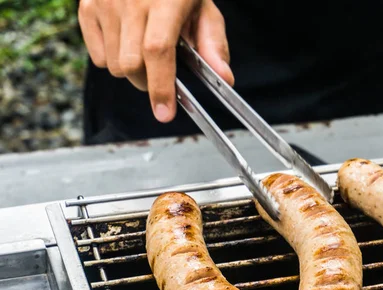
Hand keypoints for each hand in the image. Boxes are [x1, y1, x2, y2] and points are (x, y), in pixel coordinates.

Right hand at [78, 0, 233, 122]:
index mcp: (165, 1)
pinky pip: (96, 57)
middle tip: (161, 76)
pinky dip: (112, 60)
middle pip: (131, 66)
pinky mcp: (87, 6)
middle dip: (148, 83)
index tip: (165, 113)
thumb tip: (224, 79)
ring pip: (112, 66)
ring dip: (132, 71)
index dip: (161, 86)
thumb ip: (214, 44)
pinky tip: (126, 42)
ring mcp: (104, 2)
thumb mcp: (203, 9)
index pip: (158, 51)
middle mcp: (130, 0)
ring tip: (144, 51)